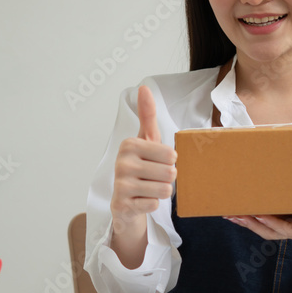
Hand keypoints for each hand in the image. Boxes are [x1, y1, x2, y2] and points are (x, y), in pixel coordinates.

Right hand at [109, 86, 176, 262]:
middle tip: (153, 177)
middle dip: (167, 178)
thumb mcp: (146, 140)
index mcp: (130, 145)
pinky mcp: (122, 205)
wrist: (125, 201)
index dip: (169, 161)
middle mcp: (122, 163)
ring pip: (164, 190)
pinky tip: (141, 200)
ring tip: (148, 189)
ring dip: (161, 192)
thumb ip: (147, 115)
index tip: (156, 162)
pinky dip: (152, 204)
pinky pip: (154, 205)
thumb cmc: (140, 167)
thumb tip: (144, 87)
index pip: (171, 154)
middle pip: (170, 173)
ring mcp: (120, 185)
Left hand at [224, 213, 291, 243]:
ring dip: (247, 223)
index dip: (274, 223)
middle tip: (235, 213)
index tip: (259, 214)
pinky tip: (239, 213)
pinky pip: (267, 223)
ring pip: (266, 230)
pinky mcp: (287, 223)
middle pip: (271, 232)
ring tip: (230, 214)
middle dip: (253, 223)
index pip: (290, 229)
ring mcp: (291, 228)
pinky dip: (252, 219)